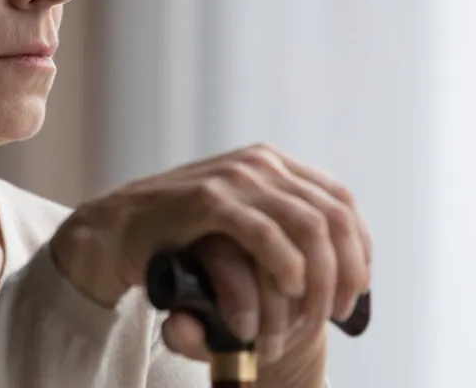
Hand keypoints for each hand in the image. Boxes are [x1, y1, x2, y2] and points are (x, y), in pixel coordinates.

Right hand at [49, 143, 371, 374]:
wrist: (116, 231)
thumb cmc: (180, 236)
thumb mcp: (238, 222)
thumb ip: (278, 224)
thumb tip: (336, 256)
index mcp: (273, 164)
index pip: (341, 200)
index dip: (358, 248)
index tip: (356, 290)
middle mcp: (260, 163)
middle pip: (332, 216)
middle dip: (344, 270)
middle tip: (337, 312)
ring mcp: (234, 177)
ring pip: (309, 225)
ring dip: (320, 276)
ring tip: (313, 312)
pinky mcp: (208, 200)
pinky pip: (265, 232)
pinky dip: (286, 264)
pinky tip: (290, 288)